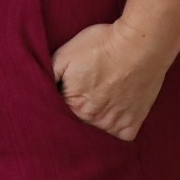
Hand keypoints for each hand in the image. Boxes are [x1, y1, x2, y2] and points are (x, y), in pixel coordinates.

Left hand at [50, 20, 175, 140]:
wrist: (139, 45)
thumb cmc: (100, 45)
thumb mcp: (64, 54)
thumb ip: (49, 75)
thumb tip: (40, 89)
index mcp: (72, 103)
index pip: (58, 111)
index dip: (60, 98)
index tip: (67, 88)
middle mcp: (92, 118)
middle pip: (77, 121)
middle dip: (76, 109)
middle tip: (86, 89)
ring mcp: (114, 122)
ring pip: (98, 128)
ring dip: (96, 118)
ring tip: (101, 96)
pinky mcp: (134, 122)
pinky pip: (120, 135)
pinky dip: (117, 126)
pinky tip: (115, 109)